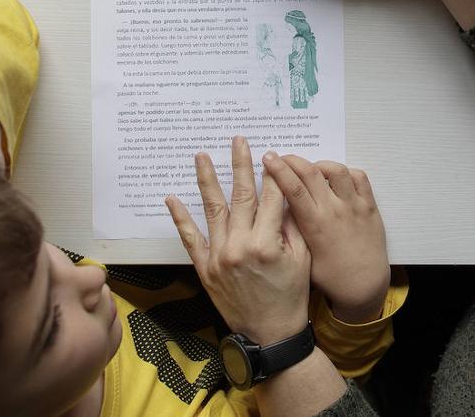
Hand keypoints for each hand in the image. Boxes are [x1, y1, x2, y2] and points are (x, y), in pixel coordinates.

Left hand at [166, 137, 311, 344]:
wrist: (270, 333)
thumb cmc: (291, 296)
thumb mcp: (301, 258)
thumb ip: (291, 225)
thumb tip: (282, 195)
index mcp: (266, 243)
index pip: (270, 197)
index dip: (273, 174)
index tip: (272, 154)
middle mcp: (239, 246)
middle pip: (241, 196)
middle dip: (241, 165)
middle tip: (238, 141)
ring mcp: (218, 257)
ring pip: (213, 210)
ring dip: (207, 180)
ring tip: (202, 156)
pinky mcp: (205, 268)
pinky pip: (190, 238)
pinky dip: (180, 218)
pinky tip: (172, 198)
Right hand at [264, 154, 389, 323]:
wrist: (364, 286)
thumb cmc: (330, 277)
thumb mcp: (303, 257)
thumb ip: (293, 231)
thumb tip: (280, 208)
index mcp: (315, 225)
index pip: (293, 188)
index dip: (278, 169)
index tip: (268, 158)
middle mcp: (335, 211)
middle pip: (311, 173)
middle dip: (292, 160)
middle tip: (281, 157)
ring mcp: (354, 207)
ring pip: (336, 170)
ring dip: (319, 164)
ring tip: (310, 169)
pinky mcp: (369, 207)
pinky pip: (359, 177)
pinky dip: (345, 171)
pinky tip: (335, 178)